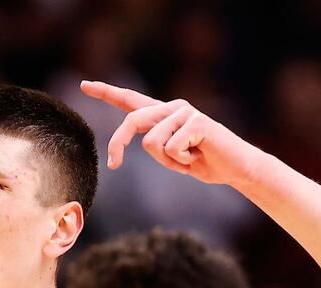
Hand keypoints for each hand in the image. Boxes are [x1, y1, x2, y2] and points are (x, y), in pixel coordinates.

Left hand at [80, 80, 257, 185]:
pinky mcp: (197, 120)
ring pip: (152, 142)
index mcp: (162, 115)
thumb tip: (142, 139)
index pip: (130, 100)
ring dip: (167, 161)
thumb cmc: (202, 162)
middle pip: (132, 120)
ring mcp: (184, 111)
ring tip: (188, 159)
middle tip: (114, 164)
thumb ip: (156, 144)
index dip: (106, 92)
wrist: (235, 168)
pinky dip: (182, 162)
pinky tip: (199, 156)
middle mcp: (171, 107)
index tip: (84, 85)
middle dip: (118, 144)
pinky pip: (171, 148)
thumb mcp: (171, 156)